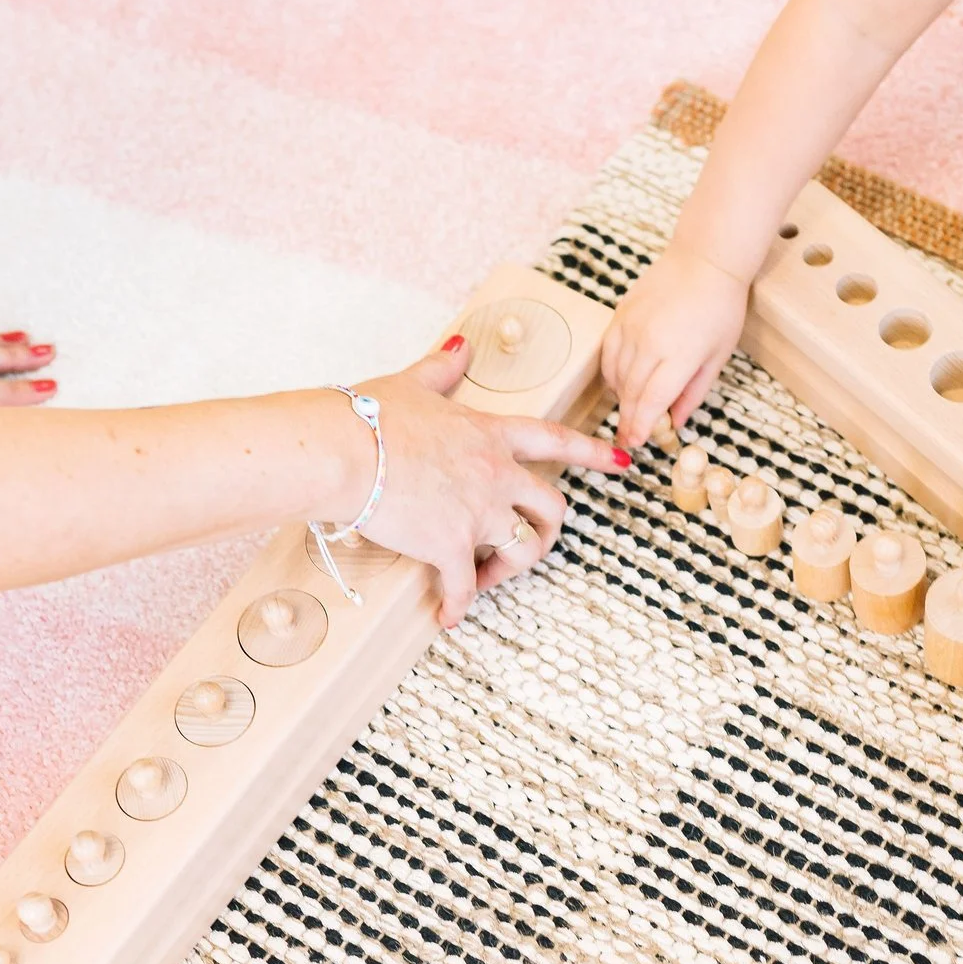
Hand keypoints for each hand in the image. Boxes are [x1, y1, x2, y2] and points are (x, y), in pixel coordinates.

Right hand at [334, 335, 630, 627]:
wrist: (340, 451)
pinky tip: (447, 617)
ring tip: (484, 582)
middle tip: (526, 545)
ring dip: (508, 572)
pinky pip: (465, 587)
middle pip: (552, 507)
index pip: (556, 440)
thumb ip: (443, 369)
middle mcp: (495, 473)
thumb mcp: (412, 384)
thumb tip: (461, 346)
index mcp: (490, 434)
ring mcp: (477, 512)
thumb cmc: (367, 416)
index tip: (622, 463)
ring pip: (523, 549)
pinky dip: (458, 606)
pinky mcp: (449, 545)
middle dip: (547, 530)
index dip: (593, 453)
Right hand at [600, 244, 750, 448]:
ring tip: (630, 410)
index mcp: (680, 355)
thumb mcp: (718, 355)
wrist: (705, 259)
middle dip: (630, 418)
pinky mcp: (621, 313)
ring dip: (621, 397)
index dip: (642, 426)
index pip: (652, 401)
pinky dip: (612, 372)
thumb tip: (676, 420)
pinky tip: (621, 382)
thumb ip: (694, 391)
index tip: (636, 442)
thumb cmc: (721, 307)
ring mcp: (632, 326)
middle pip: (631, 392)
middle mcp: (650, 342)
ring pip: (616, 374)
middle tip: (630, 437)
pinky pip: (608, 352)